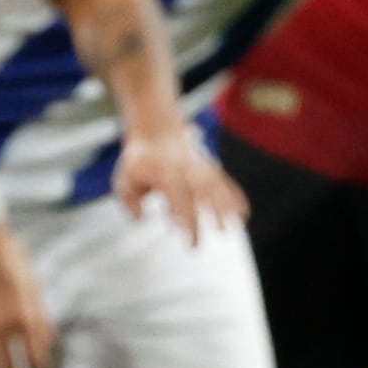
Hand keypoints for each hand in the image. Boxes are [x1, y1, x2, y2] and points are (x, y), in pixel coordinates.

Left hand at [110, 122, 246, 245]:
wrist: (154, 129)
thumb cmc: (138, 162)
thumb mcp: (124, 179)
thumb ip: (130, 201)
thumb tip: (140, 217)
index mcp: (162, 172)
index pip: (175, 196)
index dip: (183, 216)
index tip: (187, 238)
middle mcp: (182, 169)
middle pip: (199, 192)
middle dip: (207, 215)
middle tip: (214, 237)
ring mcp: (196, 166)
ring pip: (215, 185)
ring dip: (227, 204)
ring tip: (237, 224)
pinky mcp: (206, 166)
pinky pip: (222, 180)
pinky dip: (234, 195)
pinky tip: (243, 213)